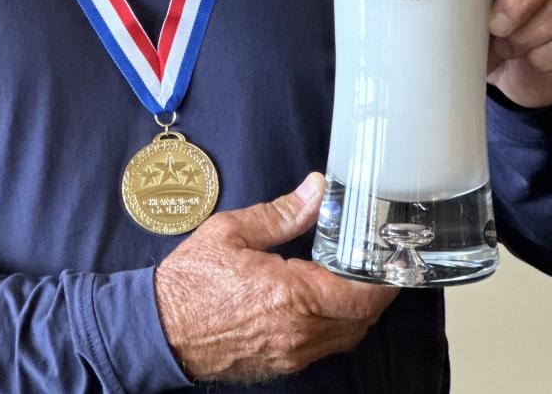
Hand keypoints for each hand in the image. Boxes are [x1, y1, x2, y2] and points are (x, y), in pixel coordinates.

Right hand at [154, 174, 397, 383]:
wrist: (161, 328)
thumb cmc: (191, 281)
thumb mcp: (232, 231)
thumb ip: (282, 213)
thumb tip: (316, 190)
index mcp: (291, 295)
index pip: (360, 294)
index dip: (383, 279)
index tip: (390, 259)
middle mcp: (298, 331)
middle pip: (361, 318)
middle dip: (374, 292)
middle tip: (373, 263)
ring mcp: (291, 352)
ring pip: (346, 335)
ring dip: (356, 310)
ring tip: (350, 278)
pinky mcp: (282, 363)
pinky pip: (324, 346)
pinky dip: (334, 324)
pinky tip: (322, 300)